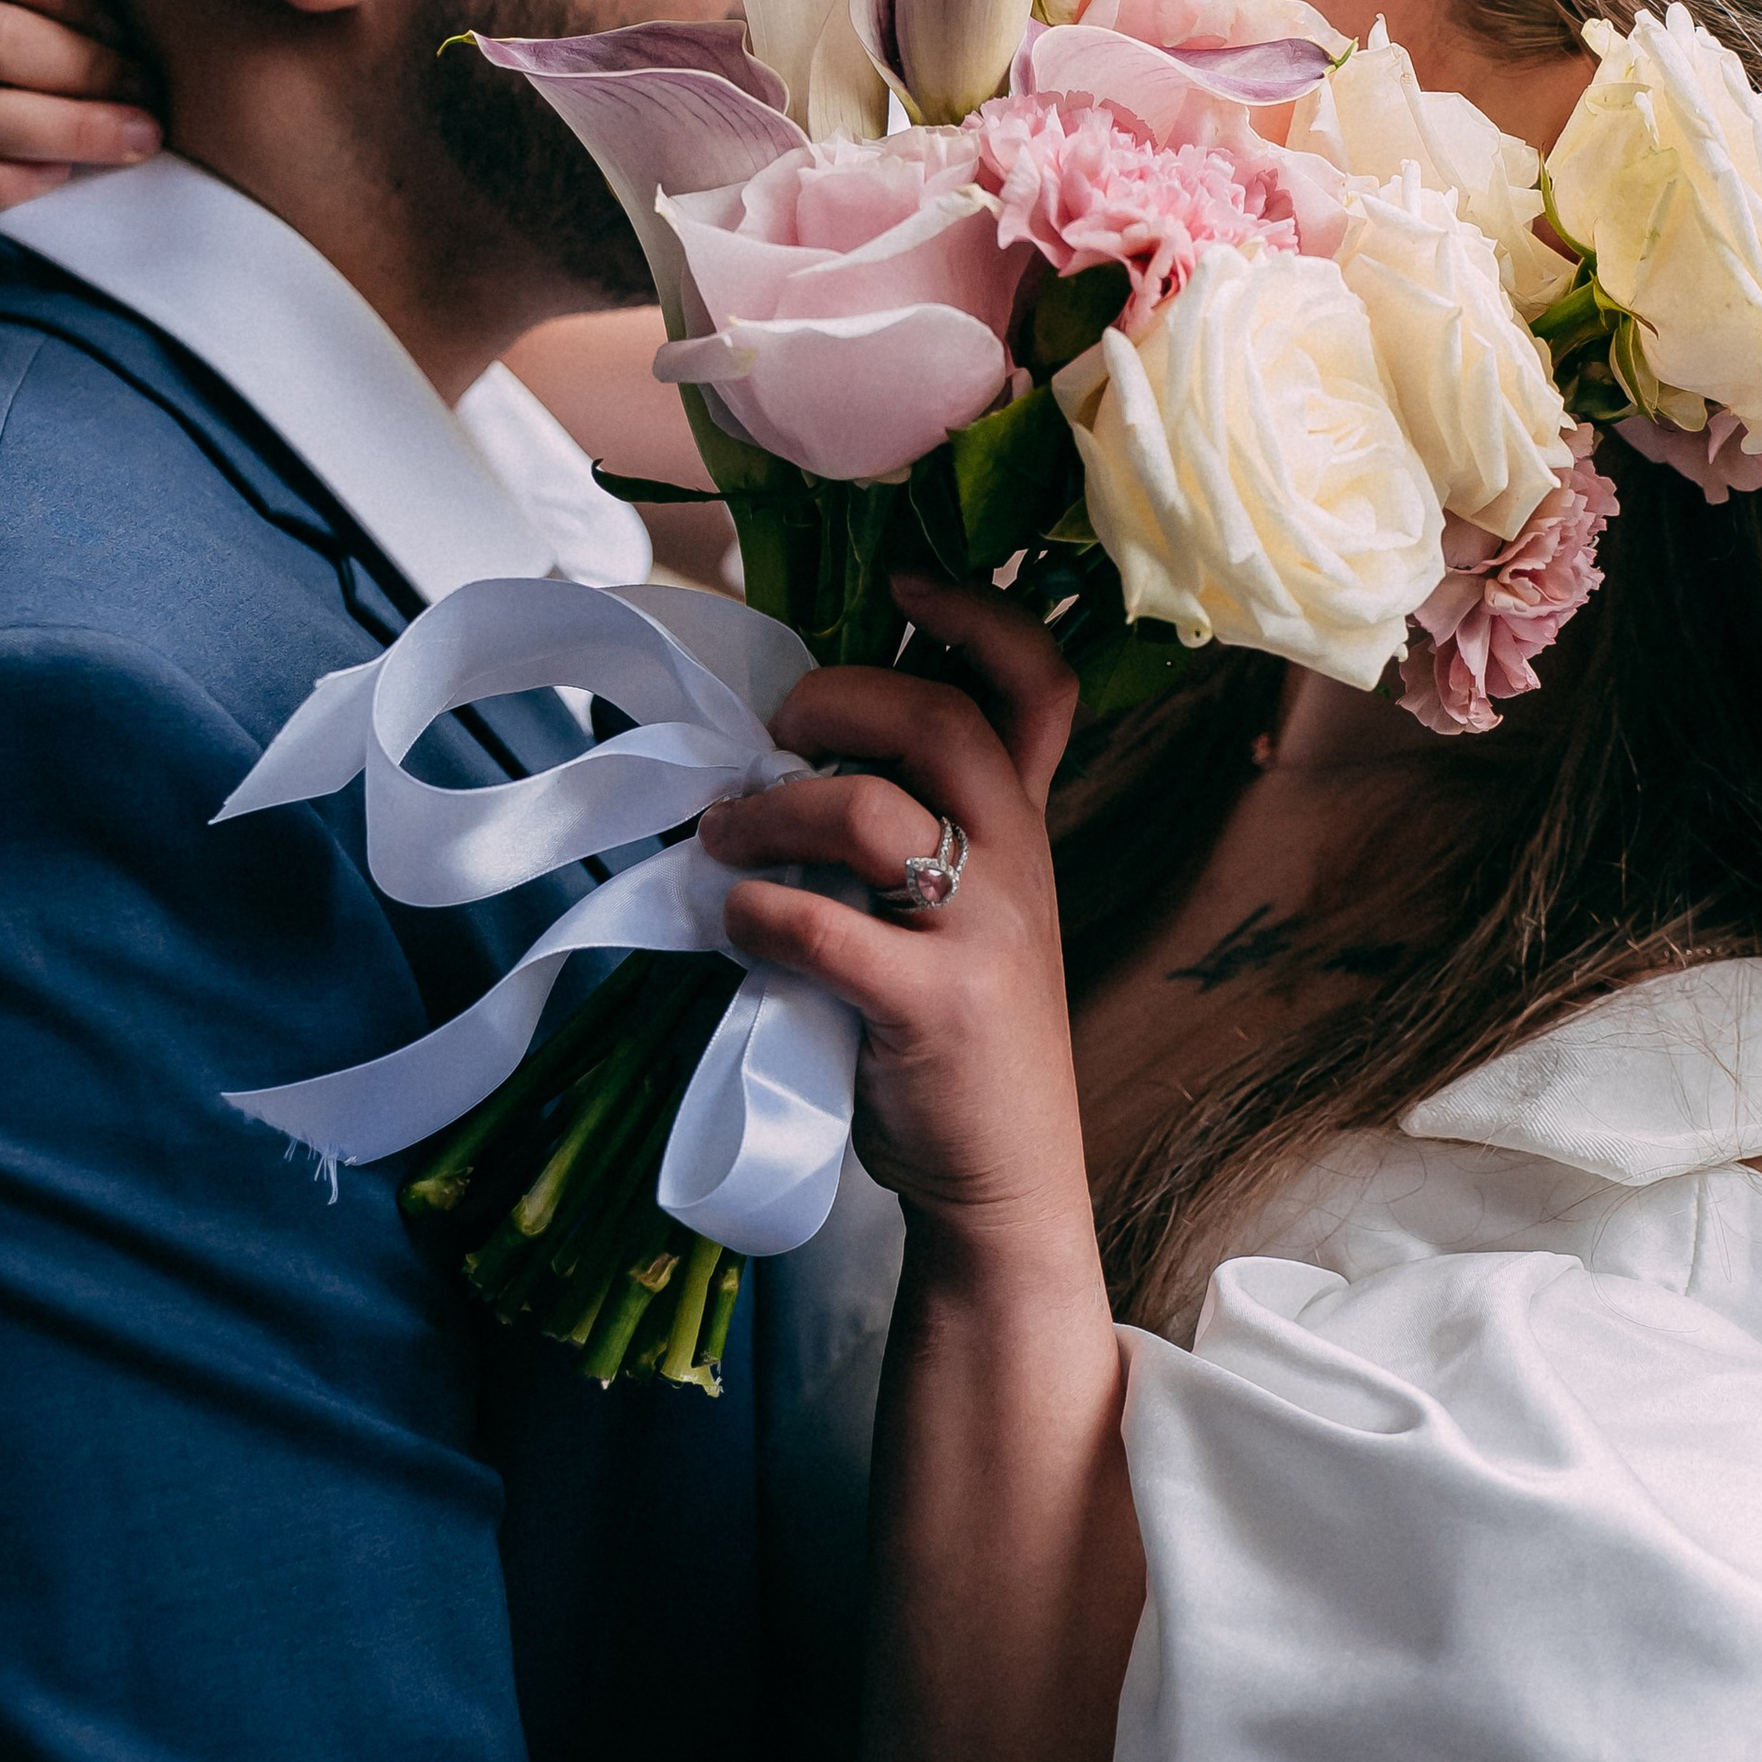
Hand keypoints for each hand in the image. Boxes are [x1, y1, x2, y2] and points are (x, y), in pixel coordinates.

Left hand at [697, 578, 1083, 1250]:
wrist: (1004, 1180)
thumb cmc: (960, 1036)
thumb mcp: (968, 914)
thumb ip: (912, 833)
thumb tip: (778, 758)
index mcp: (1024, 825)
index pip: (1040, 687)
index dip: (979, 615)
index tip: (906, 580)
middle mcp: (1019, 861)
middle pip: (939, 720)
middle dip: (836, 699)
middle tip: (774, 734)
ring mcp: (984, 935)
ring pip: (869, 813)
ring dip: (770, 812)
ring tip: (721, 836)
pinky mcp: (933, 1010)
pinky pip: (823, 928)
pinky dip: (756, 911)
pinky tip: (733, 921)